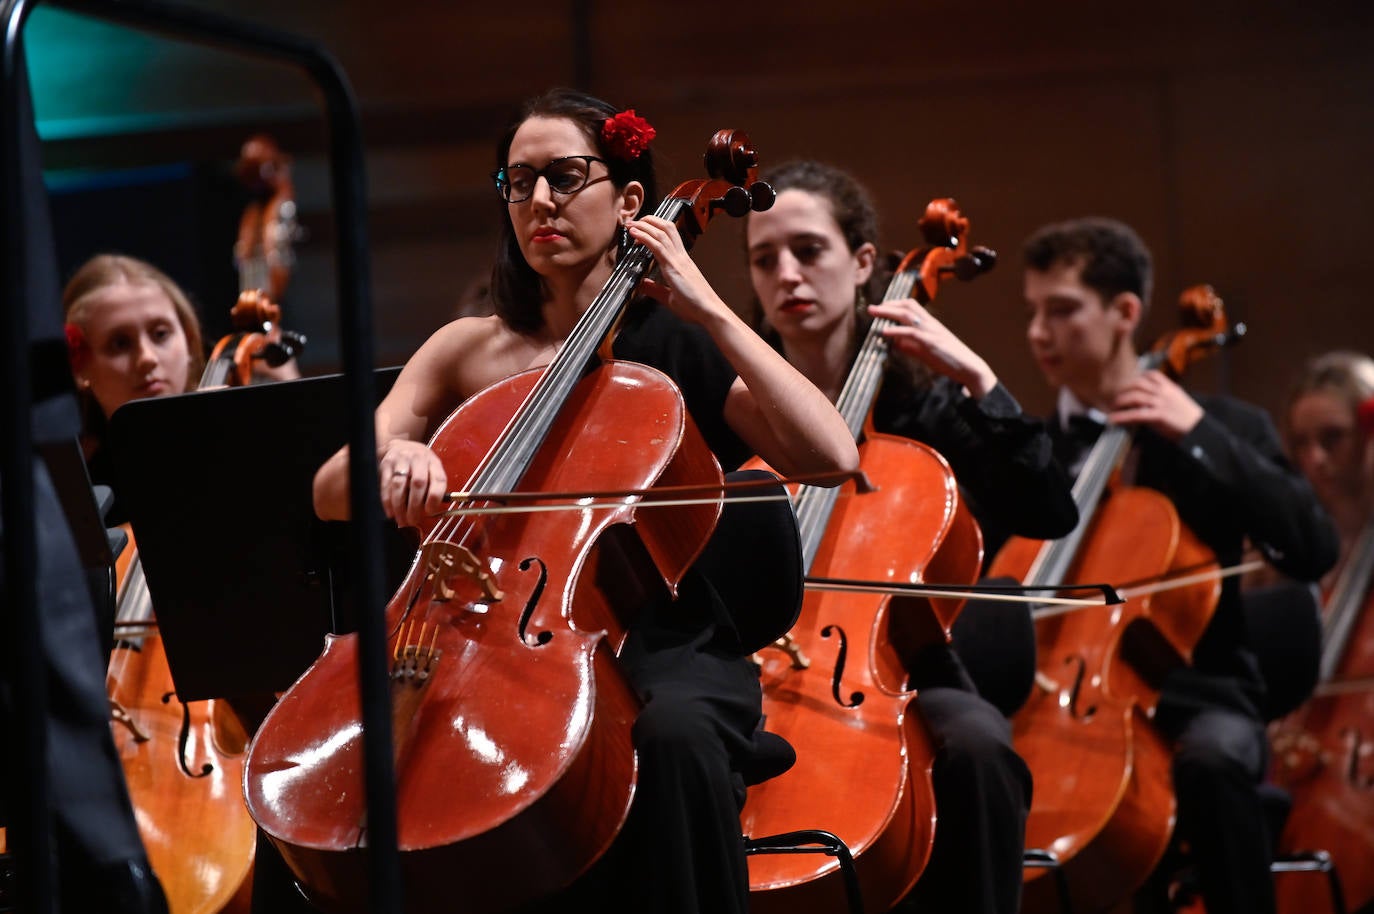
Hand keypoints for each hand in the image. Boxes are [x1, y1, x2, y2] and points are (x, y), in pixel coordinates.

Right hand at [377, 438, 448, 528]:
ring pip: (399, 485)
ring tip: (402, 521)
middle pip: (418, 483)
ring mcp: (401, 460)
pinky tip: (390, 513)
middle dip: (415, 506)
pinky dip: (387, 501)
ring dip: (400, 506)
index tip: (430, 512)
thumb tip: (433, 513)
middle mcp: (418, 458)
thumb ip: (434, 488)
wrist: (399, 445)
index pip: (439, 479)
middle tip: (413, 521)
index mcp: (434, 462)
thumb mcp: (431, 469)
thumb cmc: (419, 464)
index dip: (435, 498)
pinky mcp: (386, 464)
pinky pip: (385, 485)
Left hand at [626, 215, 725, 324]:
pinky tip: (635, 233)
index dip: (656, 228)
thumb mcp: (670, 297)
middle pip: (667, 228)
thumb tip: (642, 284)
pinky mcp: (673, 267)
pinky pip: (658, 246)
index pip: (670, 236)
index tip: (642, 227)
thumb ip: (655, 289)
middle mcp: (681, 257)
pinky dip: (645, 236)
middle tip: (635, 220)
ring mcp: (678, 260)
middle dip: (650, 220)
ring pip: (662, 232)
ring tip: (632, 223)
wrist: (709, 312)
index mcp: (682, 262)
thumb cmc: (695, 307)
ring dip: (645, 225)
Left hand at [866, 299, 997, 398]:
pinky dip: (896, 331)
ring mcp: (931, 331)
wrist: (969, 367)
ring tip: (874, 313)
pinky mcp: (931, 342)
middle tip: (871, 308)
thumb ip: (911, 347)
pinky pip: (911, 333)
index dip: (895, 304)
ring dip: (888, 313)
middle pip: (907, 306)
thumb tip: (896, 344)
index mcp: (931, 324)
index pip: (912, 305)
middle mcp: (930, 324)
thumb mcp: (927, 352)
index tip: (882, 306)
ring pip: (907, 315)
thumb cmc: (949, 360)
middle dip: (887, 305)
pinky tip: (884, 332)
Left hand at [1108, 370, 1203, 440]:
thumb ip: (1164, 396)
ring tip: (1113, 406)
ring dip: (1120, 401)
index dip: (1138, 377)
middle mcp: (1164, 393)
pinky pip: (1136, 414)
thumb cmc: (1188, 417)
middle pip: (1138, 384)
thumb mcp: (1177, 401)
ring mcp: (1161, 403)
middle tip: (1116, 396)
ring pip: (1135, 396)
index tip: (1128, 383)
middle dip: (1124, 389)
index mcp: (1170, 387)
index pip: (1152, 375)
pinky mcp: (1159, 416)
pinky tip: (1114, 419)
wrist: (1199, 429)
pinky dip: (1122, 416)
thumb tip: (1148, 399)